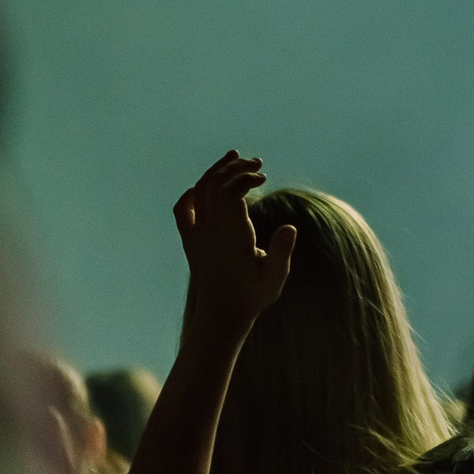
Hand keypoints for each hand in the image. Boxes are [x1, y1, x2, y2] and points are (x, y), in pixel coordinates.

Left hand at [173, 152, 295, 333]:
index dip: (245, 177)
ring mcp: (197, 234)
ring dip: (215, 172)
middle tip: (257, 163)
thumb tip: (290, 227)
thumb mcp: (275, 277)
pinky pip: (183, 210)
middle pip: (215, 185)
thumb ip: (281, 252)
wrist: (221, 314)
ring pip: (200, 192)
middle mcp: (210, 230)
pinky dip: (191, 194)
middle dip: (235, 168)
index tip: (264, 178)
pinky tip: (200, 188)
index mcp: (230, 234)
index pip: (230, 192)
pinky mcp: (191, 241)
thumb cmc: (252, 296)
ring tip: (233, 158)